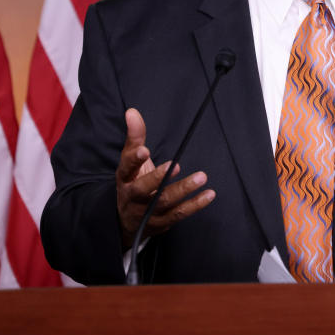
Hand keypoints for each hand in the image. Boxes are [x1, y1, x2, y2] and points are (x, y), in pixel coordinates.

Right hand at [116, 108, 215, 249]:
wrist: (126, 221)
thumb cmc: (132, 182)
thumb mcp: (130, 161)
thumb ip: (135, 136)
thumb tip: (132, 112)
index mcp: (125, 178)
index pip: (126, 167)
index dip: (134, 160)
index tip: (144, 150)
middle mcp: (133, 196)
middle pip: (143, 188)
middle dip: (158, 178)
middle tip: (176, 165)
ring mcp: (146, 212)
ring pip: (164, 202)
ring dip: (183, 190)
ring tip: (201, 177)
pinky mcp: (161, 222)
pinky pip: (179, 214)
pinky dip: (195, 205)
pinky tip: (209, 194)